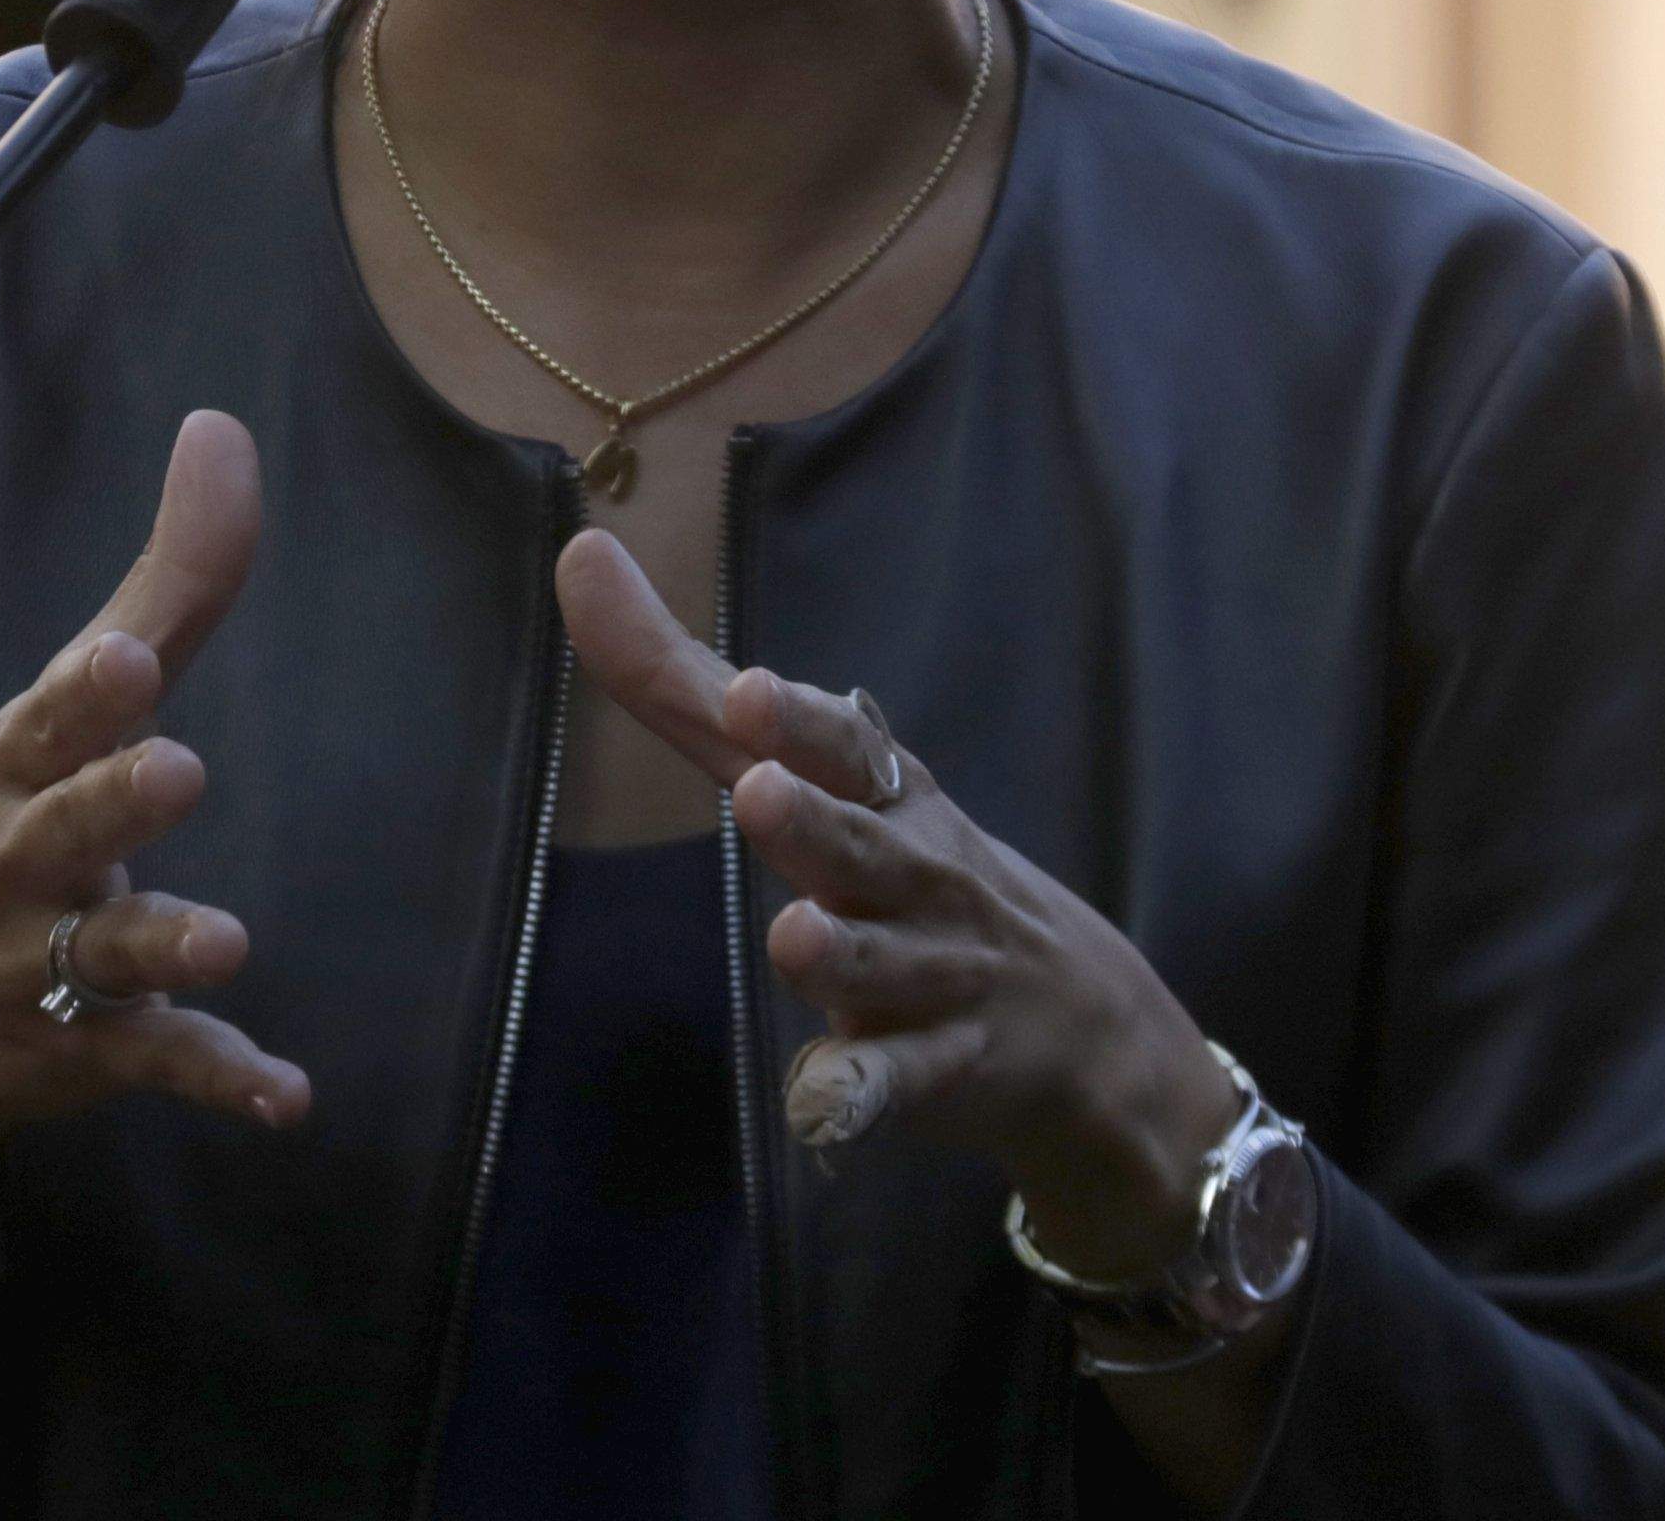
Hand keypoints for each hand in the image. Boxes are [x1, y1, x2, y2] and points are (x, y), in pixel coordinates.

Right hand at [0, 411, 311, 1169]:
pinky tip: (287, 1096)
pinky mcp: (83, 1050)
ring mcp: (45, 963)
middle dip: (111, 800)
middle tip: (178, 767)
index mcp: (15, 767)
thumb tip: (222, 429)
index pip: (47, 718)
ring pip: (104, 952)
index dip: (87, 692)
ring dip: (163, 946)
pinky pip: (154, 1063)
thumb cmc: (16, 819)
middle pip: (61, 828)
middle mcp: (17, 861)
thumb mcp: (74, 706)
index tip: (131, 658)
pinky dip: (219, 1077)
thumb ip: (170, 582)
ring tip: (227, 942)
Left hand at [556, 529, 1235, 1278]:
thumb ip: (684, 687)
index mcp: (887, 795)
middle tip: (765, 794)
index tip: (747, 692)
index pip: (845, 747)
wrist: (1085, 1026)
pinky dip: (861, 1095)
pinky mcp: (943, 1068)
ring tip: (796, 937)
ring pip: (879, 968)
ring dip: (838, 954)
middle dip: (818, 822)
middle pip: (863, 848)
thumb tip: (579, 559)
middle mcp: (915, 874)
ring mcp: (935, 974)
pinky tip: (822, 1104)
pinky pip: (899, 1084)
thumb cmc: (913, 872)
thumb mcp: (819, 776)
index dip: (799, 722)